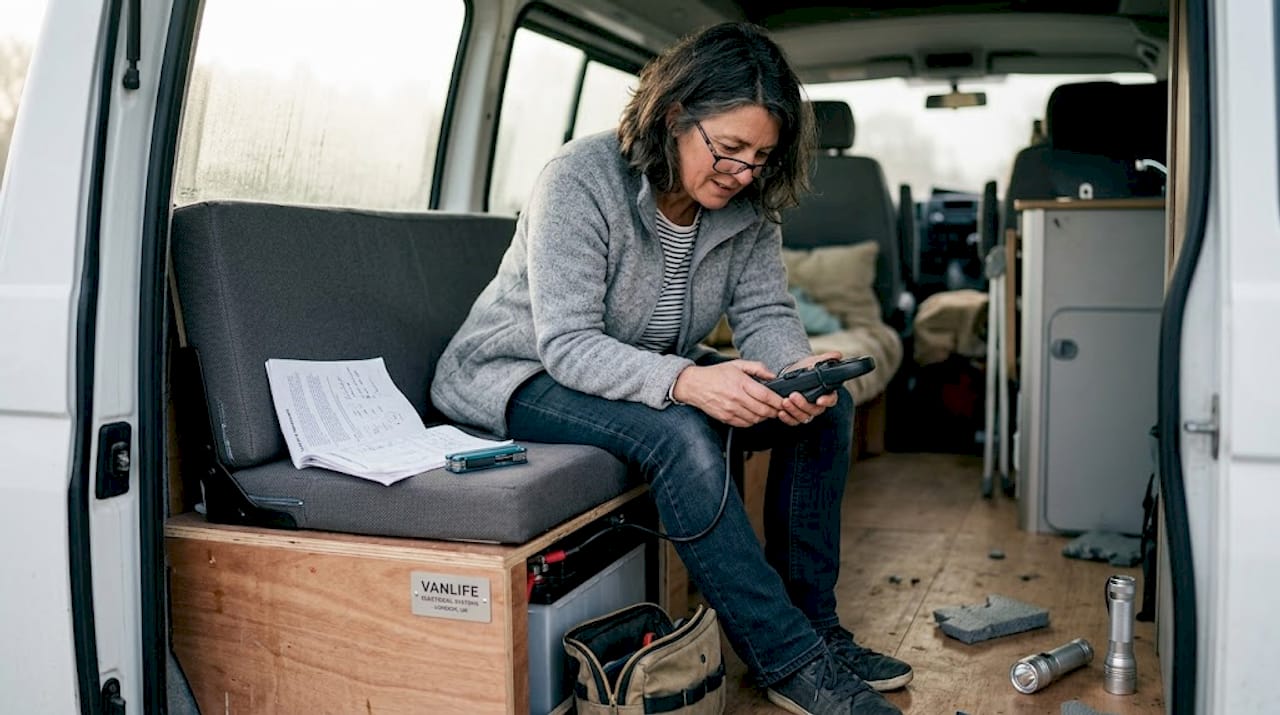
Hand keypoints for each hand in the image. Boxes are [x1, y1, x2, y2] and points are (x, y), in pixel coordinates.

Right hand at [670, 360, 787, 427]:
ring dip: (764, 417)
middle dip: (774, 411)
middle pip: (763, 410)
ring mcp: (730, 410)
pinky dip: (752, 421)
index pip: (765, 396)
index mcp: (740, 383)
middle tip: (778, 408)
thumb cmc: (715, 374)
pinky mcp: (726, 418)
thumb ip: (757, 368)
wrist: (694, 385)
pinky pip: (745, 424)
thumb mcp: (737, 364)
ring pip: (755, 419)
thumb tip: (773, 376)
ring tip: (765, 411)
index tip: (784, 401)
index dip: (778, 401)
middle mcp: (736, 398)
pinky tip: (753, 414)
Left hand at [774, 351, 842, 426]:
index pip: (831, 399)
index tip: (820, 400)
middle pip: (815, 410)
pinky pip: (793, 421)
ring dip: (794, 410)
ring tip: (785, 401)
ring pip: (803, 417)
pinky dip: (787, 418)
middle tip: (793, 396)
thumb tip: (837, 355)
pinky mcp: (795, 415)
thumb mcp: (815, 361)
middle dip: (804, 404)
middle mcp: (817, 405)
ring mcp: (806, 411)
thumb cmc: (805, 369)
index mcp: (826, 393)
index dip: (827, 401)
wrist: (790, 374)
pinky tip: (781, 412)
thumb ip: (826, 358)